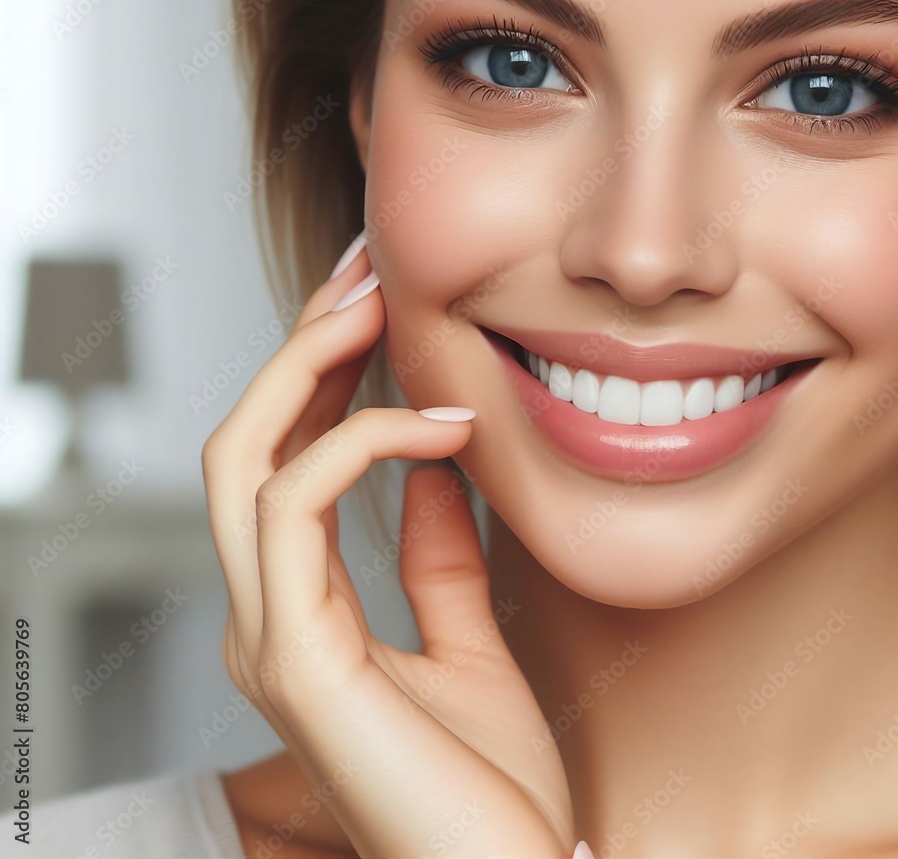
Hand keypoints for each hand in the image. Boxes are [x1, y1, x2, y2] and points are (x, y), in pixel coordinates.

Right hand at [201, 244, 574, 857]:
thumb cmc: (493, 790)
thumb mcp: (469, 643)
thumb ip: (440, 560)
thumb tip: (436, 470)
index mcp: (304, 612)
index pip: (286, 459)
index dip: (322, 372)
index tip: (376, 304)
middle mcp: (267, 616)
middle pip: (246, 439)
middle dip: (300, 343)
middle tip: (363, 268)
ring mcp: (269, 638)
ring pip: (243, 457)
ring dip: (310, 366)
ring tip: (379, 303)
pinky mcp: (294, 660)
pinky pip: (294, 506)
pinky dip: (363, 442)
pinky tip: (444, 425)